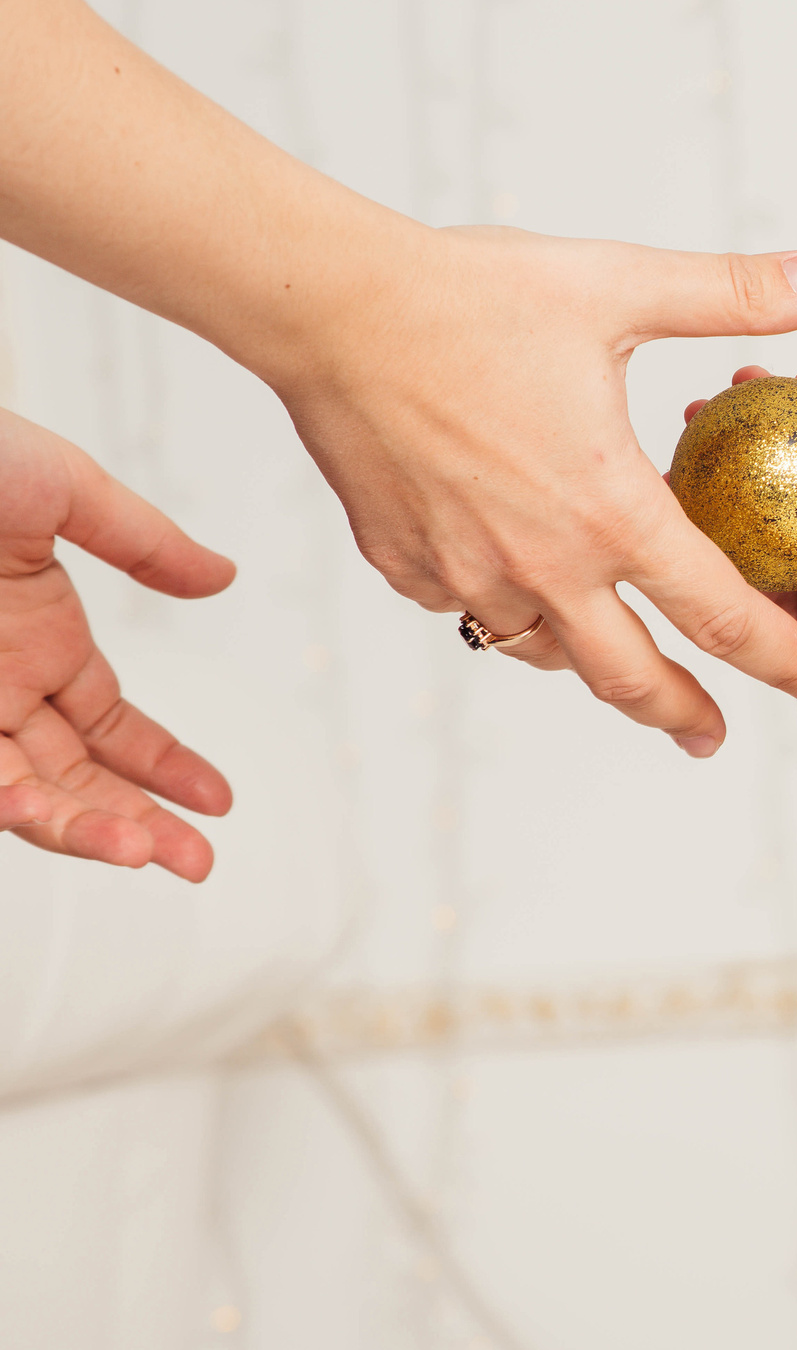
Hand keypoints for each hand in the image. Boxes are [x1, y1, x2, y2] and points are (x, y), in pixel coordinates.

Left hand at [0, 409, 235, 880]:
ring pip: (25, 795)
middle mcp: (0, 685)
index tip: (217, 803)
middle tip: (197, 863)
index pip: (113, 729)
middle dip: (140, 825)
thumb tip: (221, 577)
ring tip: (138, 850)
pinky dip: (10, 803)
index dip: (167, 768)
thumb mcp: (61, 487)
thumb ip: (144, 541)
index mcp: (40, 639)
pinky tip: (42, 811)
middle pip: (77, 780)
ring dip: (82, 830)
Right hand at [270, 228, 796, 756]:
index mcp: (609, 510)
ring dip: (589, 661)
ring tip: (620, 661)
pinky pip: (468, 609)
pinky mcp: (404, 562)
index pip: (724, 616)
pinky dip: (507, 608)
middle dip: (681, 713)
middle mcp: (540, 562)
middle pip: (630, 677)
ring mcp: (465, 571)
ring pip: (543, 649)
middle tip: (710, 734)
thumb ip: (737, 293)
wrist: (326, 306)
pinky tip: (519, 584)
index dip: (789, 662)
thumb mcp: (621, 286)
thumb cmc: (471, 293)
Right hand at [680, 366, 796, 673]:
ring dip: (717, 434)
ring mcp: (766, 515)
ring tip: (694, 412)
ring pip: (740, 464)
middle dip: (761, 399)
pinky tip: (662, 476)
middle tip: (739, 377)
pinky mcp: (733, 542)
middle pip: (784, 435)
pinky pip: (709, 511)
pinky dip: (687, 491)